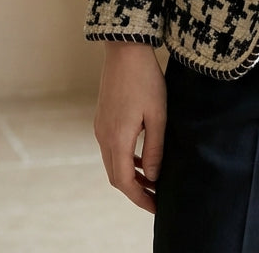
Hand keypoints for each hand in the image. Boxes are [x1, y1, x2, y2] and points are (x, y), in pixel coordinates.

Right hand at [94, 42, 166, 213]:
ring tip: (152, 182)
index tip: (156, 207)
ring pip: (113, 163)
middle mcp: (104, 136)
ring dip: (130, 176)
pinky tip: (142, 158)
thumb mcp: (158, 115)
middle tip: (155, 199)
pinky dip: (126, 160)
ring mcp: (100, 127)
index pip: (124, 182)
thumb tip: (153, 177)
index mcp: (117, 138)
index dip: (140, 199)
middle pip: (116, 176)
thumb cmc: (145, 79)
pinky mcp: (103, 118)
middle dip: (135, 191)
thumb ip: (155, 148)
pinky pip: (112, 149)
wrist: (125, 50)